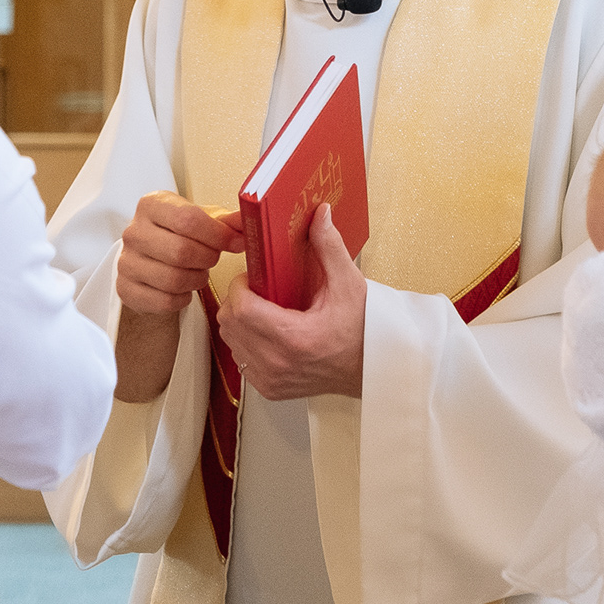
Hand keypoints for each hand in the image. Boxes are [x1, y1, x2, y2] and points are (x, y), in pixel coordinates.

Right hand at [116, 191, 244, 315]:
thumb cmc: (178, 234)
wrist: (149, 256)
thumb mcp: (202, 219)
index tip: (234, 242)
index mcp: (152, 205)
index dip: (217, 234)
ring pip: (173, 279)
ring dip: (196, 279)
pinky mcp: (126, 288)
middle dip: (207, 259)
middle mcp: (133, 232)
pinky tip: (184, 288)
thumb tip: (250, 219)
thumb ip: (227, 220)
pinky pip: (164, 300)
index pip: (187, 219)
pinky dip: (183, 298)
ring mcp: (126, 262)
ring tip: (198, 272)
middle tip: (212, 258)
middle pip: (181, 251)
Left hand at [217, 204, 366, 399]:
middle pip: (229, 324)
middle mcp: (278, 364)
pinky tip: (267, 331)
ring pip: (230, 341)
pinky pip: (240, 358)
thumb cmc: (363, 330)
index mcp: (295, 339)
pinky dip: (246, 341)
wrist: (373, 368)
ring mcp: (271, 380)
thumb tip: (319, 214)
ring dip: (239, 321)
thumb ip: (329, 246)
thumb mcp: (349, 284)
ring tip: (264, 310)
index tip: (255, 278)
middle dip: (237, 300)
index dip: (241, 287)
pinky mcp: (269, 389)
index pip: (241, 309)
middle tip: (259, 290)